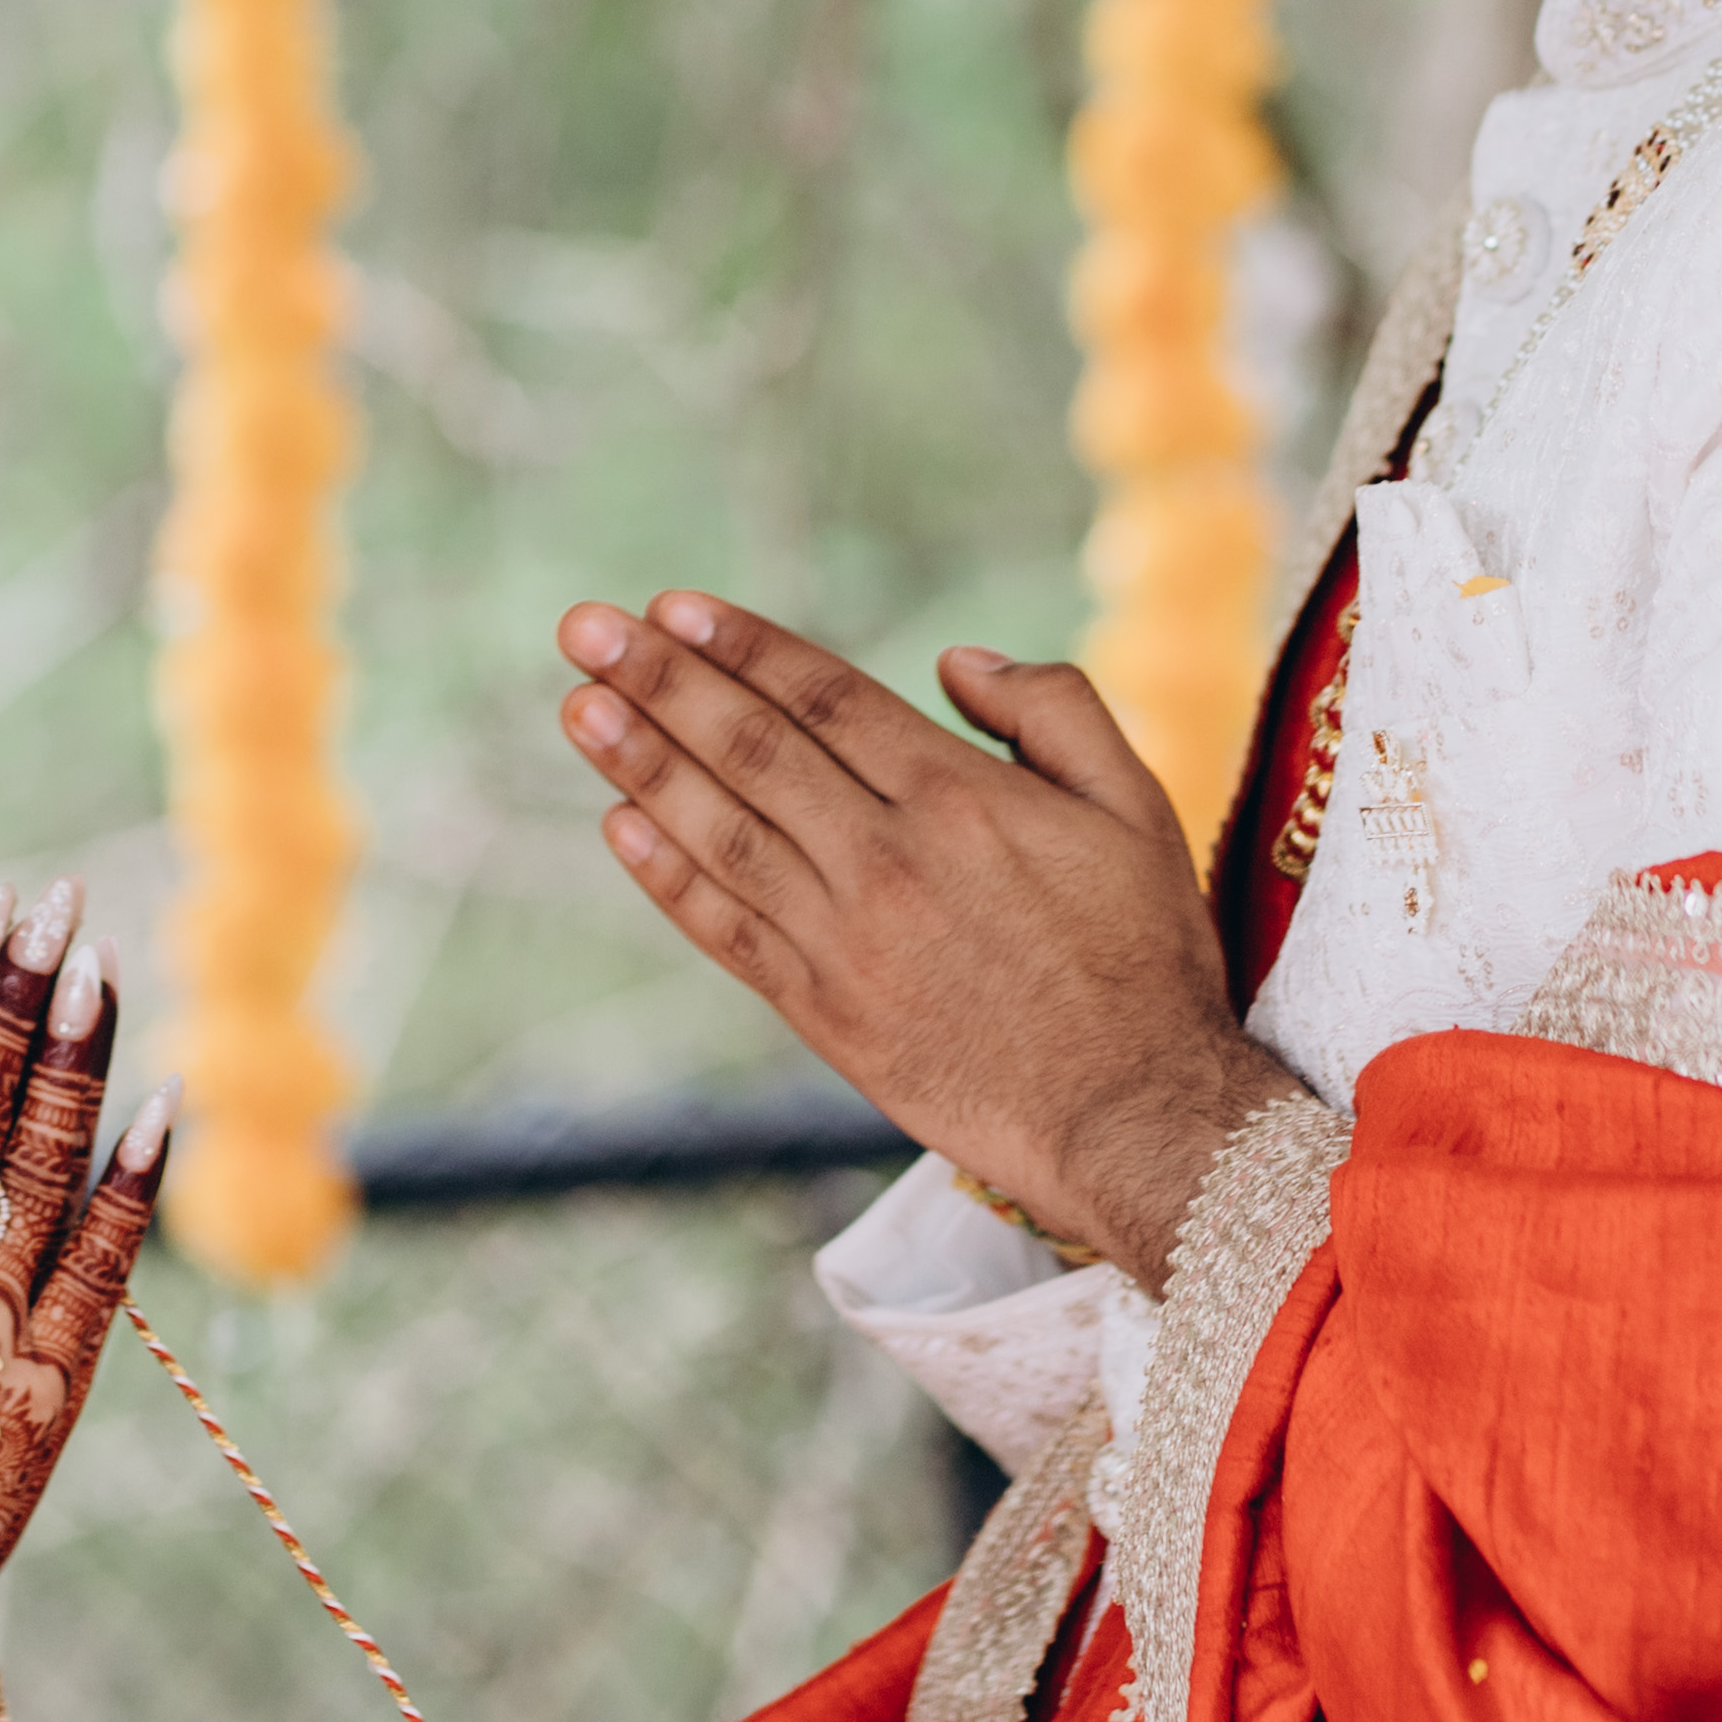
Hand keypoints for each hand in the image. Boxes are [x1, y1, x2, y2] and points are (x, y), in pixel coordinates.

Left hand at [559, 591, 1301, 1282]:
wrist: (1132, 1115)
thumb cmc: (1144, 957)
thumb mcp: (1135, 806)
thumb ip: (1055, 709)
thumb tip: (954, 659)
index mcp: (962, 798)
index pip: (825, 699)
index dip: (743, 647)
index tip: (671, 606)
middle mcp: (889, 861)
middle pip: (753, 751)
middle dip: (660, 682)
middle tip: (583, 629)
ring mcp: (848, 941)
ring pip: (723, 832)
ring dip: (641, 764)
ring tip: (577, 706)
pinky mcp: (828, 1014)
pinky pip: (728, 932)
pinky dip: (668, 877)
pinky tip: (619, 825)